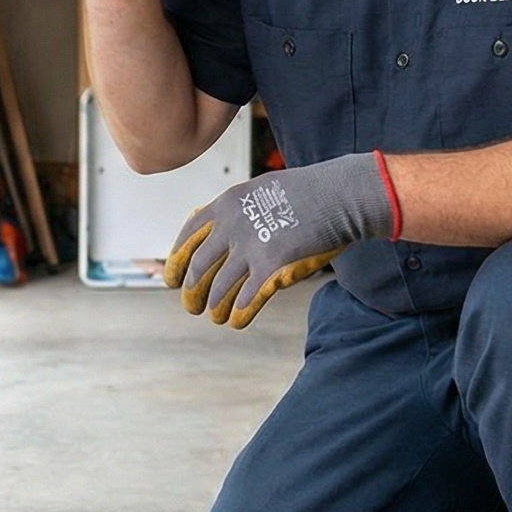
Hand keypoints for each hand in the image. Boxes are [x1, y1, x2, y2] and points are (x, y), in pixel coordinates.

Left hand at [164, 153, 398, 327]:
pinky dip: (239, 314)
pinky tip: (237, 321)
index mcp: (226, 204)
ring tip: (215, 317)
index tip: (172, 279)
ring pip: (219, 288)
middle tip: (190, 307)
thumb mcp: (261, 189)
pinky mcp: (270, 268)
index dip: (176, 261)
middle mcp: (231, 226)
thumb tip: (210, 221)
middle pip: (199, 267)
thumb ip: (236, 209)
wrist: (340, 195)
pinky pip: (246, 299)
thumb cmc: (307, 192)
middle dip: (191, 291)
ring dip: (214, 307)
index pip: (188, 235)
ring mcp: (249, 248)